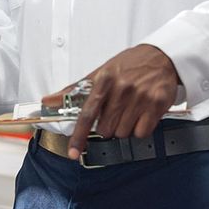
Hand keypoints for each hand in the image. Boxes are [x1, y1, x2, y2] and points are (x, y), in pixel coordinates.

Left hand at [44, 44, 179, 159]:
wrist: (161, 56)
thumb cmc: (129, 65)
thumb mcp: (100, 72)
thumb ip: (74, 90)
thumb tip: (47, 100)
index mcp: (104, 80)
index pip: (87, 114)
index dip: (78, 135)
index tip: (73, 151)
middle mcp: (122, 88)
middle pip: (105, 129)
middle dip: (107, 127)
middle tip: (114, 113)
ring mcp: (141, 96)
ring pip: (123, 133)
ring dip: (124, 127)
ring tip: (130, 110)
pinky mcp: (157, 104)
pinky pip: (142, 132)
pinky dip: (140, 128)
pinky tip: (142, 114)